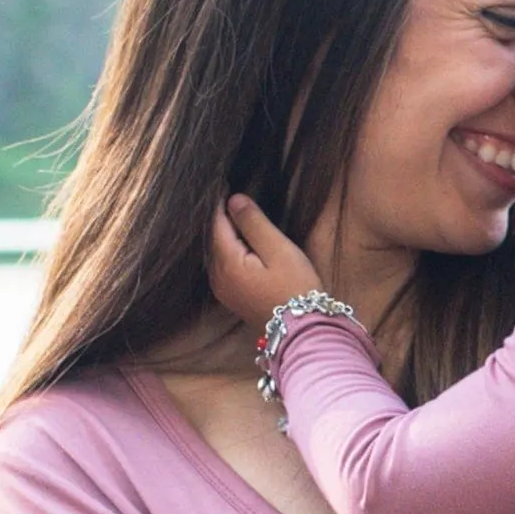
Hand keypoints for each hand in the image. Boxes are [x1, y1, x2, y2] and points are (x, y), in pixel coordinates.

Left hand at [209, 193, 326, 328]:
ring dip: (224, 234)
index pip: (216, 223)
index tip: (225, 182)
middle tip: (230, 194)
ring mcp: (222, 290)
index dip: (220, 202)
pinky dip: (228, 250)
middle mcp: (217, 277)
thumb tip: (234, 199)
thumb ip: (254, 223)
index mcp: (227, 262)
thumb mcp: (278, 249)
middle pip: (213, 238)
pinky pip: (222, 265)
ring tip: (236, 215)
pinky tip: (241, 243)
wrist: (301, 330)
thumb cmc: (295, 288)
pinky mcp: (231, 297)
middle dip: (221, 217)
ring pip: (216, 252)